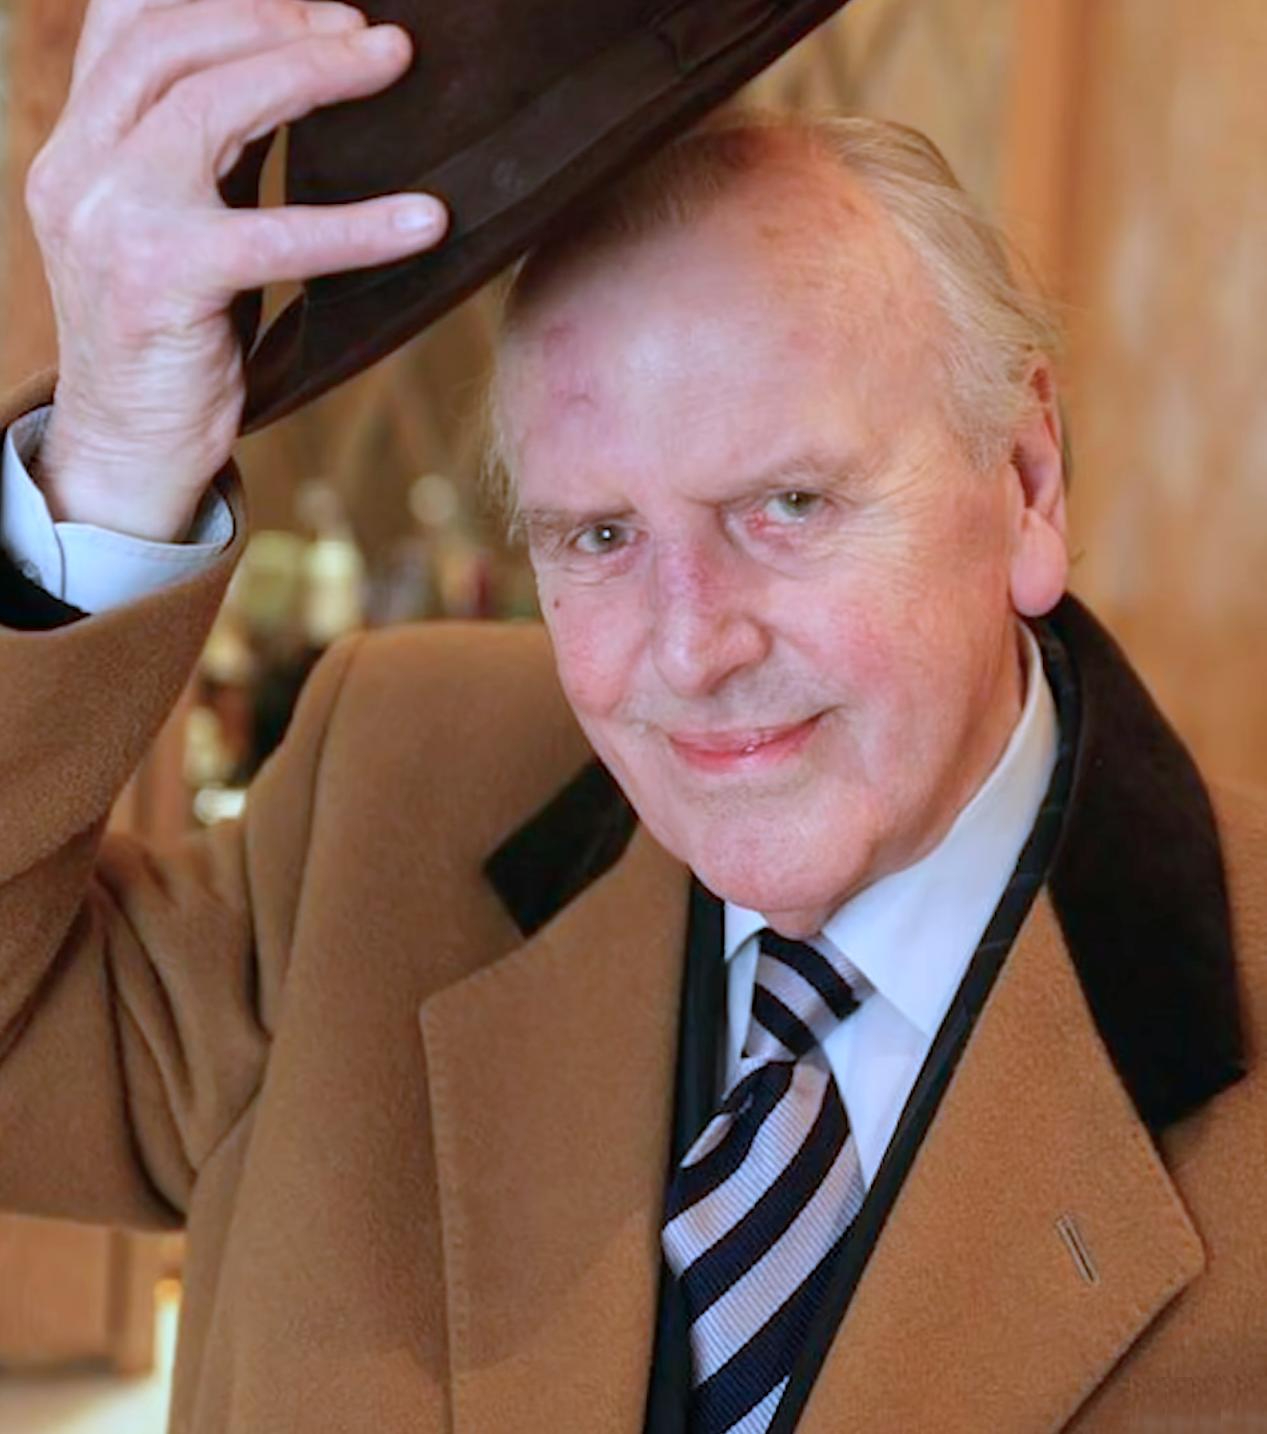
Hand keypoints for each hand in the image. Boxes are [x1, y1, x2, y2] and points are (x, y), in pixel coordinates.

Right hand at [24, 0, 448, 541]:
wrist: (129, 445)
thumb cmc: (173, 335)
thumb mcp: (176, 222)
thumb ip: (208, 151)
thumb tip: (290, 78)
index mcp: (78, 144)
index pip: (129, 23)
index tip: (312, 0)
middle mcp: (79, 167)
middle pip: (174, 44)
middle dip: (280, 20)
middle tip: (372, 34)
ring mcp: (109, 220)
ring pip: (212, 107)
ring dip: (313, 74)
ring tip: (391, 63)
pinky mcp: (160, 283)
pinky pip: (276, 235)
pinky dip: (360, 226)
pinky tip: (425, 221)